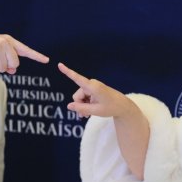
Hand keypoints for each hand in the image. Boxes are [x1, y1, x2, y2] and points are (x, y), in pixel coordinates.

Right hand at [58, 62, 149, 178]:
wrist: (122, 106)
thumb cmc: (111, 108)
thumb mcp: (95, 111)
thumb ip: (81, 109)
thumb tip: (68, 106)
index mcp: (93, 87)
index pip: (77, 78)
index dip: (68, 72)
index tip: (59, 64)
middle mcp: (92, 84)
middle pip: (77, 96)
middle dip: (79, 105)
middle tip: (84, 116)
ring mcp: (92, 87)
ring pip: (80, 97)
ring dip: (82, 106)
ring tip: (87, 116)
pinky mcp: (93, 90)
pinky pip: (84, 97)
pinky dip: (85, 104)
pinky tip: (88, 112)